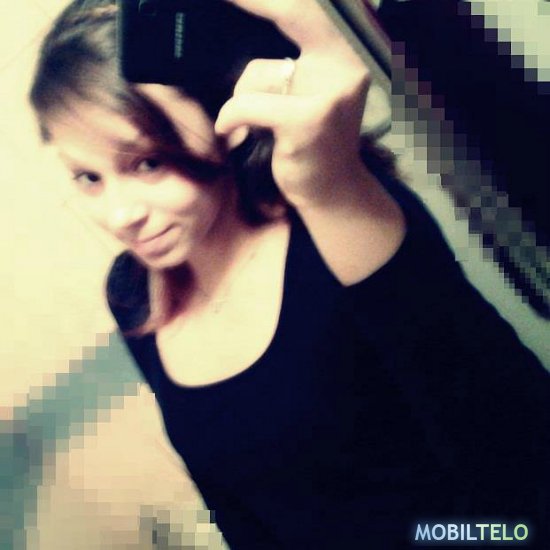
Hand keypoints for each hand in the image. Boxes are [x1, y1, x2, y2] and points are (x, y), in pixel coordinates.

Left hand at [215, 0, 370, 208]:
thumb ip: (287, 64)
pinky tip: (231, 132)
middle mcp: (347, 66)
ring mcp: (330, 93)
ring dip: (243, 96)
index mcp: (346, 55)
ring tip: (260, 125)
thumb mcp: (306, 93)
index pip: (307, 7)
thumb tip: (247, 26)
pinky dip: (231, 118)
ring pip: (257, 72)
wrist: (332, 190)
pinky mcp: (308, 120)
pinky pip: (247, 104)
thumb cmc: (312, 141)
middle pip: (293, 12)